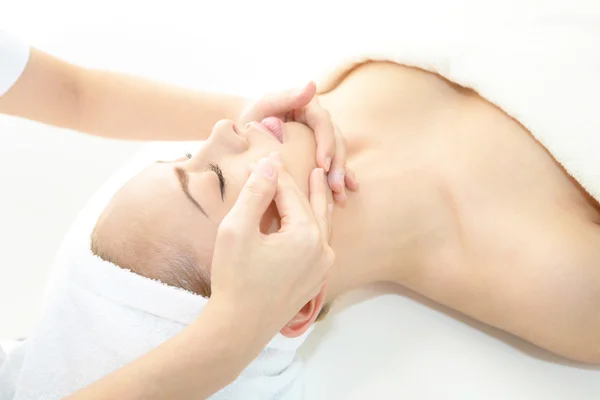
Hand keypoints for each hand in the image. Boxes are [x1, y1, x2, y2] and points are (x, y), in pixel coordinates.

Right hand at [210, 153, 333, 337]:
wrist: (239, 329)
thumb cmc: (235, 279)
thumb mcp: (238, 230)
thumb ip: (256, 193)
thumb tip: (270, 165)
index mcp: (306, 235)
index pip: (291, 193)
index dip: (275, 174)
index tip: (265, 157)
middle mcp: (322, 250)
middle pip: (311, 206)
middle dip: (302, 184)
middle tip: (304, 165)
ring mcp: (322, 267)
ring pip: (321, 224)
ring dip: (316, 202)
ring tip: (319, 182)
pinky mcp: (316, 280)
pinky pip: (319, 244)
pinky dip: (314, 225)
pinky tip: (312, 221)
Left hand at [239, 82, 358, 203]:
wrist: (245, 129)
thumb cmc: (252, 116)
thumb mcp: (265, 105)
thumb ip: (286, 96)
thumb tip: (312, 85)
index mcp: (309, 106)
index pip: (323, 123)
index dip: (326, 144)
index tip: (323, 165)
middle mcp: (319, 120)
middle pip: (336, 140)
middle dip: (337, 165)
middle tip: (334, 187)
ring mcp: (321, 136)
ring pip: (338, 154)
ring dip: (341, 174)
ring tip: (339, 195)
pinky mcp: (319, 150)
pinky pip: (333, 163)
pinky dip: (340, 177)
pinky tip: (344, 194)